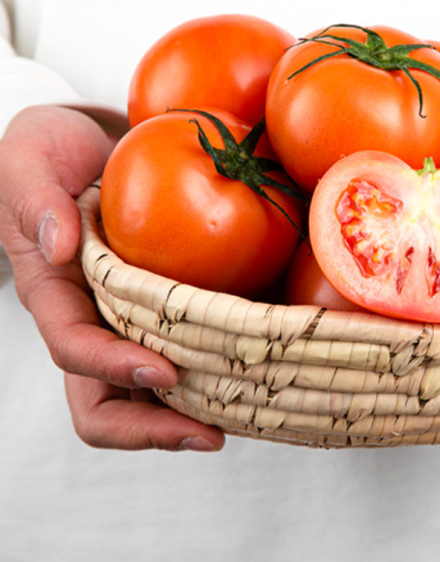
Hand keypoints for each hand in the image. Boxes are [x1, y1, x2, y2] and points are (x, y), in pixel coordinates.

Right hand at [0, 105, 224, 450]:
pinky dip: (230, 356)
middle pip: (112, 399)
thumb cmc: (53, 148)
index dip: (114, 368)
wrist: (98, 141)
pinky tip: (273, 352)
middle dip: (157, 426)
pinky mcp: (176, 298)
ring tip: (254, 411)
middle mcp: (96, 316)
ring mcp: (137, 314)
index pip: (74, 350)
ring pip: (159, 386)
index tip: (164, 371)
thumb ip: (33, 199)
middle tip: (213, 435)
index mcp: (56, 293)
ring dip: (201, 407)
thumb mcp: (28, 158)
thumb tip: (58, 248)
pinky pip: (199, 338)